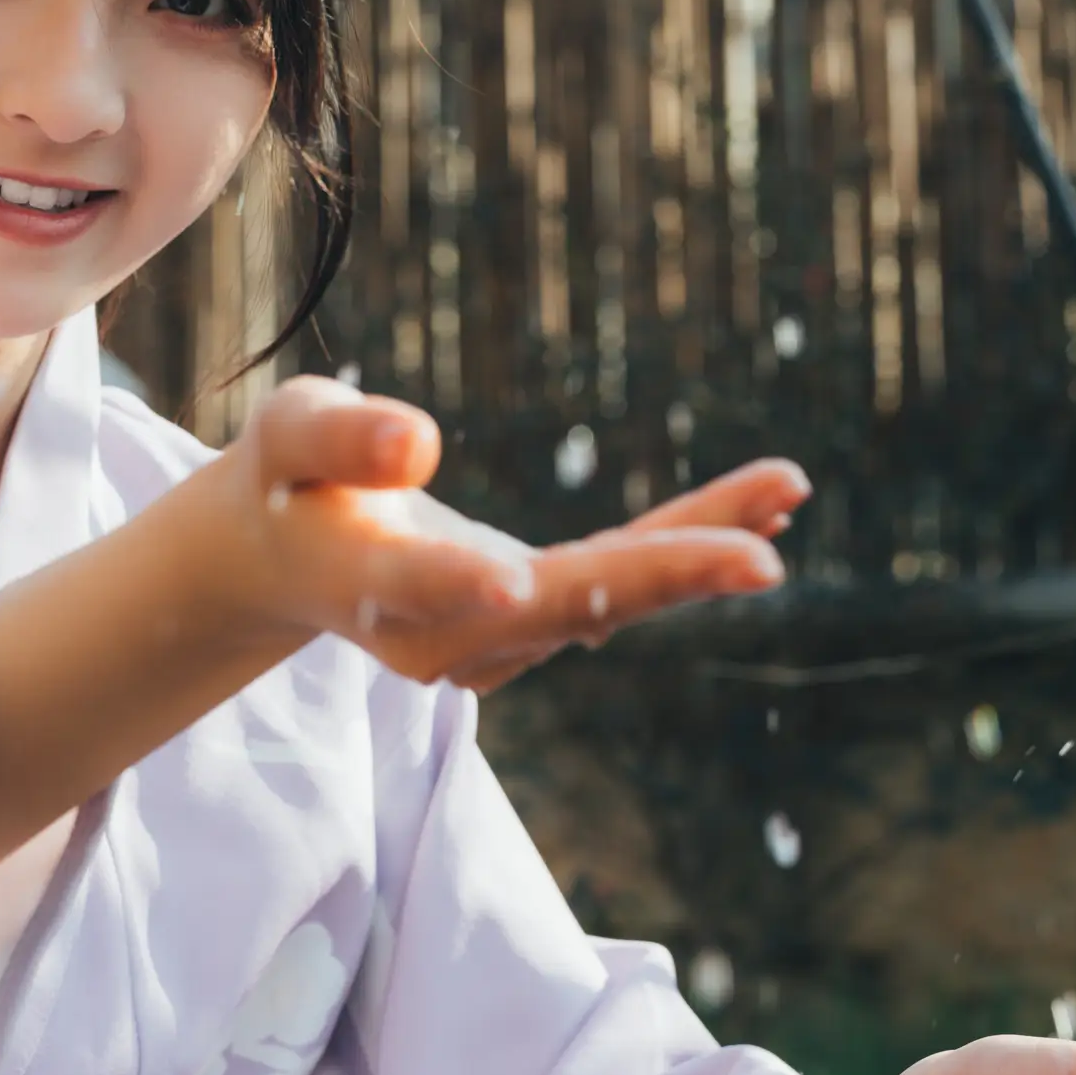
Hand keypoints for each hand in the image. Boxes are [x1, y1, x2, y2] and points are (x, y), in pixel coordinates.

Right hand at [218, 378, 805, 690]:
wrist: (294, 562)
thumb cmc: (289, 479)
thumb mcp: (290, 431)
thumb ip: (341, 436)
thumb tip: (419, 443)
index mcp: (368, 584)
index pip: (417, 587)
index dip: (461, 584)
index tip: (514, 584)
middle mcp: (440, 636)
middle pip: (559, 608)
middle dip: (660, 580)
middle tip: (761, 560)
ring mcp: (497, 644)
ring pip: (609, 598)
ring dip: (702, 553)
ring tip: (787, 494)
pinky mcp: (540, 626)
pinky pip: (625, 584)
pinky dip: (694, 548)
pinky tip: (772, 507)